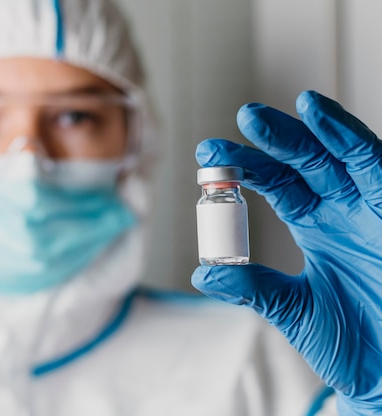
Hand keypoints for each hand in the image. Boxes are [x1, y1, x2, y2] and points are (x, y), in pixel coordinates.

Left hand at [192, 90, 381, 413]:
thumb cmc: (352, 344)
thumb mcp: (293, 311)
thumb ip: (253, 289)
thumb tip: (201, 274)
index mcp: (315, 225)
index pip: (276, 183)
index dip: (246, 166)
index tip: (209, 155)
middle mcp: (342, 209)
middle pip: (304, 161)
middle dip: (273, 139)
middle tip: (242, 117)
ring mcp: (371, 208)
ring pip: (340, 155)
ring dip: (312, 128)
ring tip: (282, 106)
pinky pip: (375, 168)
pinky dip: (350, 140)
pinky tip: (321, 116)